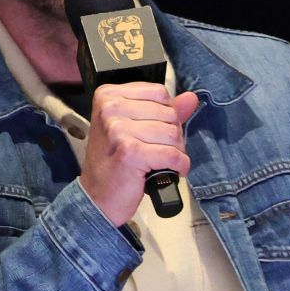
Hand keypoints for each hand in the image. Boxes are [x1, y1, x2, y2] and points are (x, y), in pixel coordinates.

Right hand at [78, 82, 199, 226]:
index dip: (165, 114)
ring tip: (159, 161)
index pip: (158, 92)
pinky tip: (168, 171)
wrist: (98, 197)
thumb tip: (191, 98)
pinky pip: (172, 154)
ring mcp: (118, 129)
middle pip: (168, 112)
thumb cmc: (113, 163)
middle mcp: (111, 109)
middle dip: (171, 135)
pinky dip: (178, 166)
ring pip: (172, 133)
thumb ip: (163, 110)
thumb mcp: (134, 128)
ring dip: (175, 151)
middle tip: (156, 150)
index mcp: (108, 96)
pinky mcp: (130, 151)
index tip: (153, 130)